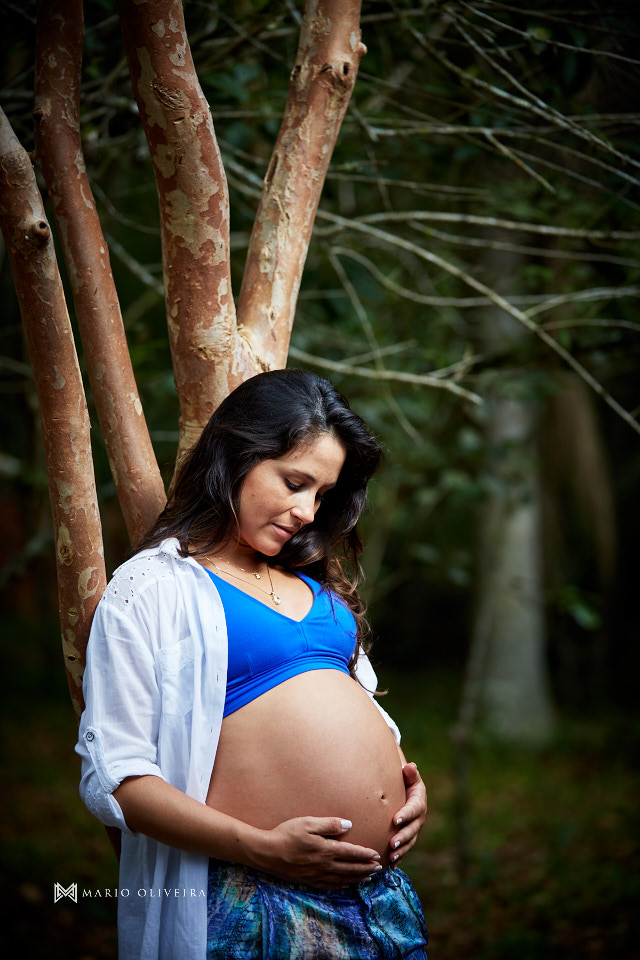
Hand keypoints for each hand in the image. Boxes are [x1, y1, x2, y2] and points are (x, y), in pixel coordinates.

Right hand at [252, 816, 381, 888]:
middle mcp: (324, 865)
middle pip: (350, 868)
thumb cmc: (287, 833)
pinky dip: (342, 886)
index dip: (365, 855)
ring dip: (357, 878)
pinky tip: (346, 884)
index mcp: (326, 850)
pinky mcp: (308, 881)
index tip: (376, 855)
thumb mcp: (308, 823)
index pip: (351, 853)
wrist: (267, 853)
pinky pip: (330, 886)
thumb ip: (329, 824)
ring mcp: (316, 875)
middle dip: (366, 868)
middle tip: (379, 869)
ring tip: (368, 878)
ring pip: (342, 879)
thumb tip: (349, 825)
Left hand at [389, 762, 426, 865]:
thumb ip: (410, 773)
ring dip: (401, 851)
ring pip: (409, 842)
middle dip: (403, 837)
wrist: (405, 789)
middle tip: (392, 843)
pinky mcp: (409, 837)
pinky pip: (405, 849)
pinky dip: (399, 858)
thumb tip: (410, 767)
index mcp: (419, 802)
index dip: (406, 814)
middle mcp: (419, 818)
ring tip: (391, 857)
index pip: (414, 809)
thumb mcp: (409, 776)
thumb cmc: (405, 781)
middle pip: (412, 829)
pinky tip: (391, 866)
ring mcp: (414, 829)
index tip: (395, 819)